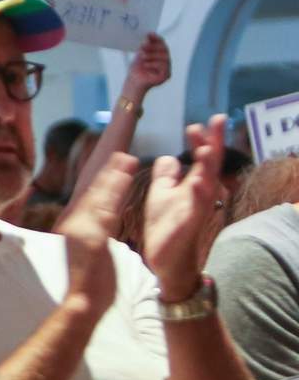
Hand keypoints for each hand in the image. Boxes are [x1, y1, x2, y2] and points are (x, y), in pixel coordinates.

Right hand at [57, 152, 133, 318]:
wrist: (81, 303)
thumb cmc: (87, 285)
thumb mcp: (88, 255)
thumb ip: (92, 239)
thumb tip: (98, 231)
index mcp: (73, 228)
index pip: (88, 200)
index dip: (102, 183)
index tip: (112, 168)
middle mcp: (74, 225)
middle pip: (92, 193)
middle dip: (108, 173)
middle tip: (122, 155)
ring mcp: (81, 230)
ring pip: (100, 197)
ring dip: (114, 176)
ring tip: (127, 159)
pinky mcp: (92, 237)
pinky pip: (107, 209)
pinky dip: (115, 191)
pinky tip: (125, 178)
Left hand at [124, 33, 171, 99]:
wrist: (133, 83)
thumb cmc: (136, 70)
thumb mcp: (140, 55)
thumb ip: (144, 46)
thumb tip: (147, 36)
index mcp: (160, 55)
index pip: (162, 44)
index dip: (157, 38)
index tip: (149, 34)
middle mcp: (165, 61)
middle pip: (165, 49)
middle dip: (153, 46)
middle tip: (142, 46)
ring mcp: (167, 69)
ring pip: (165, 57)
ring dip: (152, 55)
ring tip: (142, 56)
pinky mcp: (166, 76)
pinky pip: (164, 67)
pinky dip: (153, 64)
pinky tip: (145, 64)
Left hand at [143, 115, 226, 302]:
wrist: (166, 258)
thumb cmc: (167, 225)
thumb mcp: (163, 193)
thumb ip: (167, 175)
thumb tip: (170, 157)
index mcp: (193, 185)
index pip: (201, 157)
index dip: (201, 140)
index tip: (197, 124)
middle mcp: (200, 194)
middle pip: (210, 164)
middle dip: (213, 142)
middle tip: (216, 120)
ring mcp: (196, 209)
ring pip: (207, 183)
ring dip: (208, 164)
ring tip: (207, 146)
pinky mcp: (188, 224)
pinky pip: (195, 208)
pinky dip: (195, 194)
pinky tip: (194, 182)